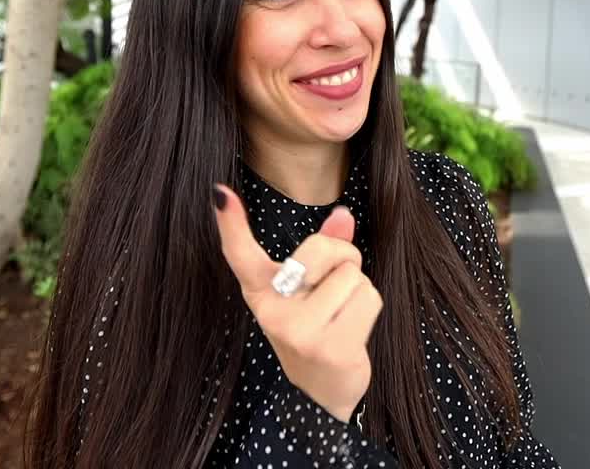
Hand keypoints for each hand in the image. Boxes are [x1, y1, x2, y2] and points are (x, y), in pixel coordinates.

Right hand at [214, 184, 381, 422]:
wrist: (319, 395)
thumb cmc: (315, 330)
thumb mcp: (309, 289)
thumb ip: (324, 249)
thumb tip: (343, 214)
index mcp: (261, 291)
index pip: (241, 254)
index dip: (230, 223)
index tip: (220, 194)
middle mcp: (273, 310)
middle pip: (324, 249)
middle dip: (344, 258)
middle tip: (335, 287)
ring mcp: (300, 331)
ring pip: (353, 276)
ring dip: (359, 289)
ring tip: (342, 315)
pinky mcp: (330, 348)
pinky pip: (368, 298)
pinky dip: (370, 307)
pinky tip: (352, 330)